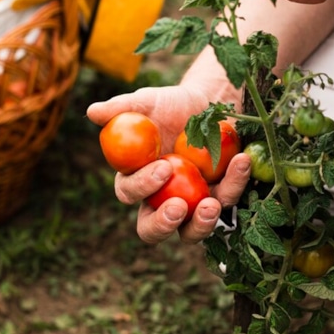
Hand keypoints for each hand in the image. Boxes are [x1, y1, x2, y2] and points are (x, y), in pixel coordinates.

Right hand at [87, 85, 251, 243]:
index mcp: (136, 179)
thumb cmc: (171, 105)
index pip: (129, 193)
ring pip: (191, 232)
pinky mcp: (221, 197)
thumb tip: (92, 112)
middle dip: (163, 224)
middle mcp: (160, 200)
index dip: (141, 186)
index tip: (162, 169)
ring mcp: (192, 204)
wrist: (209, 102)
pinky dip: (235, 183)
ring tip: (211, 205)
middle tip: (178, 209)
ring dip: (201, 224)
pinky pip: (228, 199)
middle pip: (152, 229)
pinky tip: (241, 161)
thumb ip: (122, 107)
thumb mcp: (148, 101)